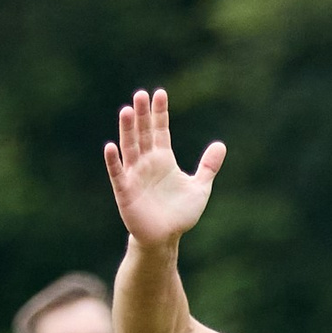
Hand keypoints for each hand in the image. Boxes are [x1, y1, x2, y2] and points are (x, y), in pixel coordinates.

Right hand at [104, 89, 225, 248]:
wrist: (165, 238)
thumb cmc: (180, 214)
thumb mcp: (199, 188)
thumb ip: (208, 167)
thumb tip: (221, 145)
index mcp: (163, 159)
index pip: (160, 130)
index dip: (160, 113)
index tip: (160, 93)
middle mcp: (147, 163)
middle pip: (143, 134)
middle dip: (143, 115)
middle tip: (141, 94)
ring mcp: (135, 176)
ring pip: (130, 148)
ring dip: (128, 131)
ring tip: (127, 111)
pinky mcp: (125, 192)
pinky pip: (118, 174)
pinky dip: (113, 161)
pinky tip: (111, 146)